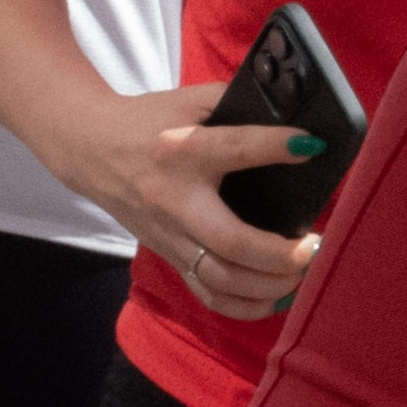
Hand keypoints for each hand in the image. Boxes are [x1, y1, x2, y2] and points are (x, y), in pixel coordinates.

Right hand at [54, 85, 325, 322]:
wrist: (90, 149)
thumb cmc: (148, 121)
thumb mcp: (190, 100)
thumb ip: (237, 103)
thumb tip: (295, 116)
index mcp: (182, 150)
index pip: (236, 149)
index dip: (278, 147)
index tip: (314, 146)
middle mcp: (175, 200)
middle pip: (229, 242)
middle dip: (279, 254)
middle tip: (315, 246)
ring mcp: (170, 235)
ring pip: (220, 280)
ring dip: (268, 286)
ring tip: (303, 272)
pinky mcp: (169, 255)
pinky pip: (207, 295)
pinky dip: (245, 306)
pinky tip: (277, 296)